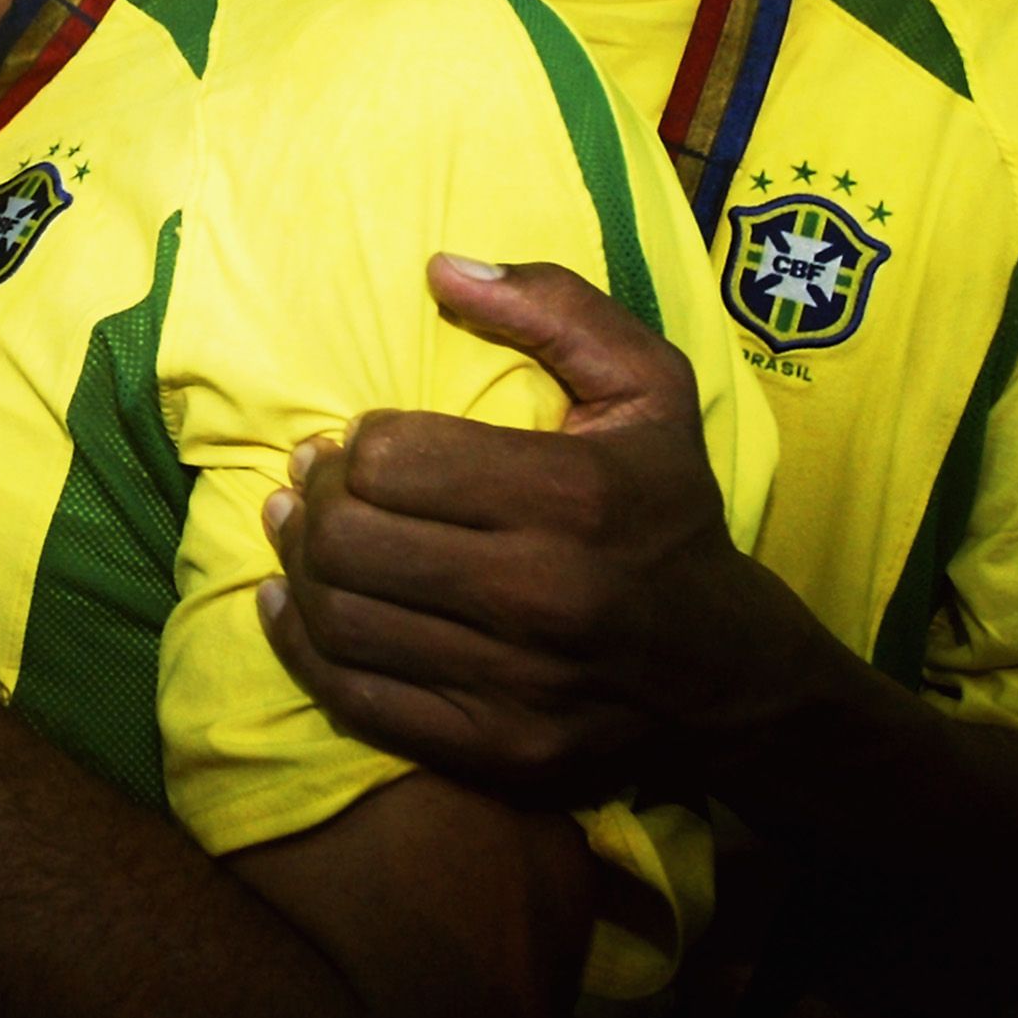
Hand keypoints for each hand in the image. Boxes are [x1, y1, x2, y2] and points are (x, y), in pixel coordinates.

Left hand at [259, 255, 806, 796]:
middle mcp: (543, 595)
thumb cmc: (668, 515)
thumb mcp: (649, 389)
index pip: (390, 459)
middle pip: (351, 540)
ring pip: (341, 617)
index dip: (356, 444)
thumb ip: (555, 308)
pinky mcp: (491, 750)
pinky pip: (354, 695)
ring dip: (297, 565)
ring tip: (300, 531)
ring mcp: (515, 685)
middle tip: (312, 482)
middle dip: (315, 501)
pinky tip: (289, 604)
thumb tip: (440, 267)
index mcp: (574, 496)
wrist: (727, 679)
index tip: (360, 442)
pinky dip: (300, 645)